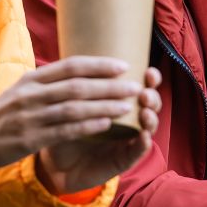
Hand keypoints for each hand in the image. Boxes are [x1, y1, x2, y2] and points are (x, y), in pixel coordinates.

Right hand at [0, 56, 152, 173]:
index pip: (71, 66)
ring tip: (127, 106)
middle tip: (135, 86)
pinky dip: (87, 126)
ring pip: (74, 108)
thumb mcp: (21, 91)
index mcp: (32, 79)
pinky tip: (106, 125)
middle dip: (109, 85)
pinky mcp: (30, 138)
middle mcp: (32, 94)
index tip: (123, 65)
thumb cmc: (1, 115)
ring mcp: (31, 116)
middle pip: (77, 86)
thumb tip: (79, 74)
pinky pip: (64, 130)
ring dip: (104, 106)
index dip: (99, 65)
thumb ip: (48, 83)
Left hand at [36, 67, 163, 194]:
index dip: (151, 79)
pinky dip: (142, 144)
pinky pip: (136, 152)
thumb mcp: (70, 102)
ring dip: (151, 118)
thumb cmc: (63, 127)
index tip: (149, 71)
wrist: (54, 163)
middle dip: (152, 97)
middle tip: (144, 93)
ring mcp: (127, 141)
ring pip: (148, 127)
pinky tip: (144, 136)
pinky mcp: (122, 161)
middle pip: (150, 105)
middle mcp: (128, 120)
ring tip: (146, 112)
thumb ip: (78, 81)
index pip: (141, 85)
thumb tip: (77, 43)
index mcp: (119, 102)